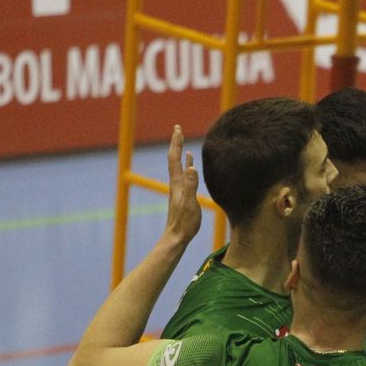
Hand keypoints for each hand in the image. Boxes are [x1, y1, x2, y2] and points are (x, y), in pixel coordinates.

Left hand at [165, 125, 200, 245]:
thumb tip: (192, 167)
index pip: (175, 158)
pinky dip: (186, 166)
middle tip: (178, 129)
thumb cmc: (184, 222)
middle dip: (176, 143)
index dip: (176, 143)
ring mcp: (178, 188)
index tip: (178, 129)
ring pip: (178, 166)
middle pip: (174, 159)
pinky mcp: (182, 194)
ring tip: (182, 143)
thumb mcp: (190, 203)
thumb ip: (191, 185)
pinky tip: (190, 165)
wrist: (176, 237)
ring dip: (180, 153)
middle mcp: (175, 183)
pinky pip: (183, 175)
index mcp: (177, 183)